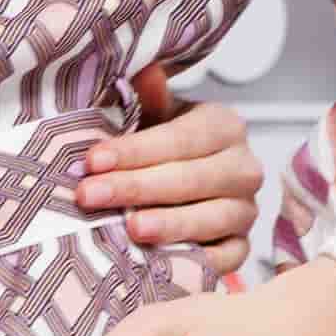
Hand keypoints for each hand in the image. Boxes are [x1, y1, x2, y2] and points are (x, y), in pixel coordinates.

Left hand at [70, 66, 261, 274]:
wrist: (179, 184)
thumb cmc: (159, 147)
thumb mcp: (152, 115)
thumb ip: (147, 97)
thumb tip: (146, 72)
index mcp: (224, 126)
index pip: (181, 138)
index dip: (135, 151)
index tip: (92, 160)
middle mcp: (243, 167)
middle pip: (193, 179)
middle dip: (136, 188)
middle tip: (89, 196)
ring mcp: (246, 210)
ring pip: (213, 218)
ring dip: (169, 225)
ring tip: (130, 228)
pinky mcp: (241, 247)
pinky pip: (227, 258)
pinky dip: (198, 262)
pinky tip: (163, 262)